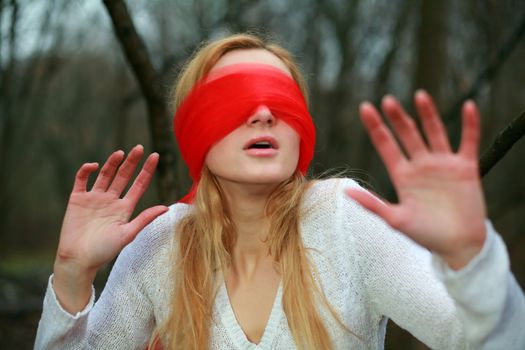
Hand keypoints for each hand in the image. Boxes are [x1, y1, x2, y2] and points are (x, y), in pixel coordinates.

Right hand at [55, 145, 167, 274]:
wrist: (78, 260)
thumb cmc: (104, 252)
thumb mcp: (127, 234)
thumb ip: (144, 219)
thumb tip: (166, 208)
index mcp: (124, 208)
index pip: (139, 185)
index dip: (146, 170)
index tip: (155, 156)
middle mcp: (111, 200)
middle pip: (123, 176)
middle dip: (131, 162)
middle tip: (139, 147)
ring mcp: (94, 198)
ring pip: (105, 175)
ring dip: (112, 163)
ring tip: (120, 153)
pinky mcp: (77, 199)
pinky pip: (82, 180)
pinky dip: (87, 171)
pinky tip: (94, 166)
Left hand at [345, 91, 486, 269]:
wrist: (458, 246)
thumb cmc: (425, 235)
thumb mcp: (396, 219)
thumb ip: (372, 204)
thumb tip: (345, 192)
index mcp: (402, 175)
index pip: (386, 145)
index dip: (376, 127)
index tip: (365, 108)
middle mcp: (420, 165)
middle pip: (407, 135)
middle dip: (398, 118)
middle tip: (387, 100)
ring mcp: (443, 164)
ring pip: (434, 132)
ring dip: (428, 115)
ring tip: (419, 96)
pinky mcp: (465, 168)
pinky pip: (468, 141)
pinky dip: (470, 125)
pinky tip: (469, 107)